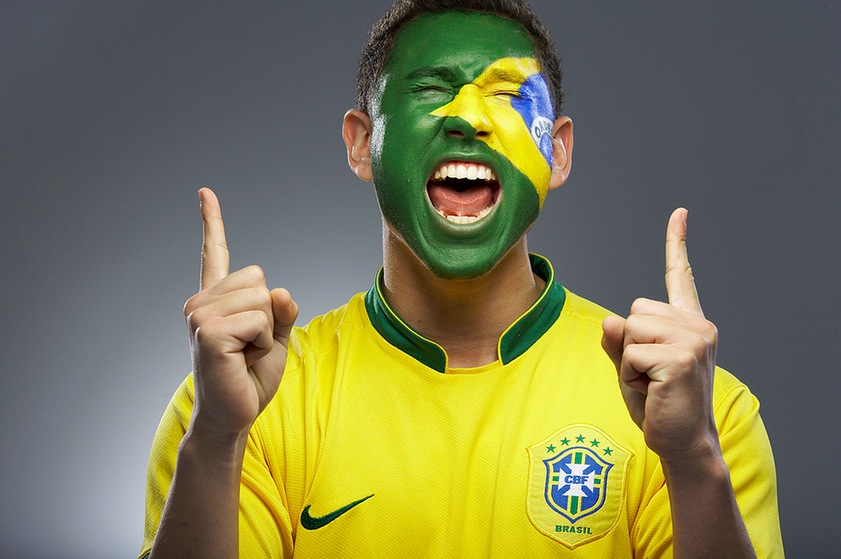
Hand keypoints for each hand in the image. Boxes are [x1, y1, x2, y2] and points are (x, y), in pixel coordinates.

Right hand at [182, 188, 297, 437]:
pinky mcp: (208, 332)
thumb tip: (278, 290)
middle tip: (250, 346)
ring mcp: (199, 315)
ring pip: (262, 299)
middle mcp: (201, 302)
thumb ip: (282, 311)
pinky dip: (262, 342)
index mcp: (215, 300)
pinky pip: (259, 320)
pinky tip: (242, 360)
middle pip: (260, 279)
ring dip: (266, 332)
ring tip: (245, 354)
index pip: (215, 254)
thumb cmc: (251, 378)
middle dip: (269, 316)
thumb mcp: (277, 338)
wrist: (234, 415)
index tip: (205, 192)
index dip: (212, 222)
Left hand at [601, 208, 719, 461]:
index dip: (676, 244)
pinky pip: (630, 353)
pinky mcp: (681, 356)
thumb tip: (611, 319)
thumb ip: (618, 340)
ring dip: (628, 361)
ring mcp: (693, 339)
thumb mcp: (631, 366)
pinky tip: (653, 391)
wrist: (682, 442)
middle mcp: (697, 324)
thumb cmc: (658, 404)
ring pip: (630, 328)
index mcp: (688, 323)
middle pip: (634, 310)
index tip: (679, 213)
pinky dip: (630, 375)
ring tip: (652, 383)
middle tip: (650, 374)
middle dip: (629, 344)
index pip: (679, 277)